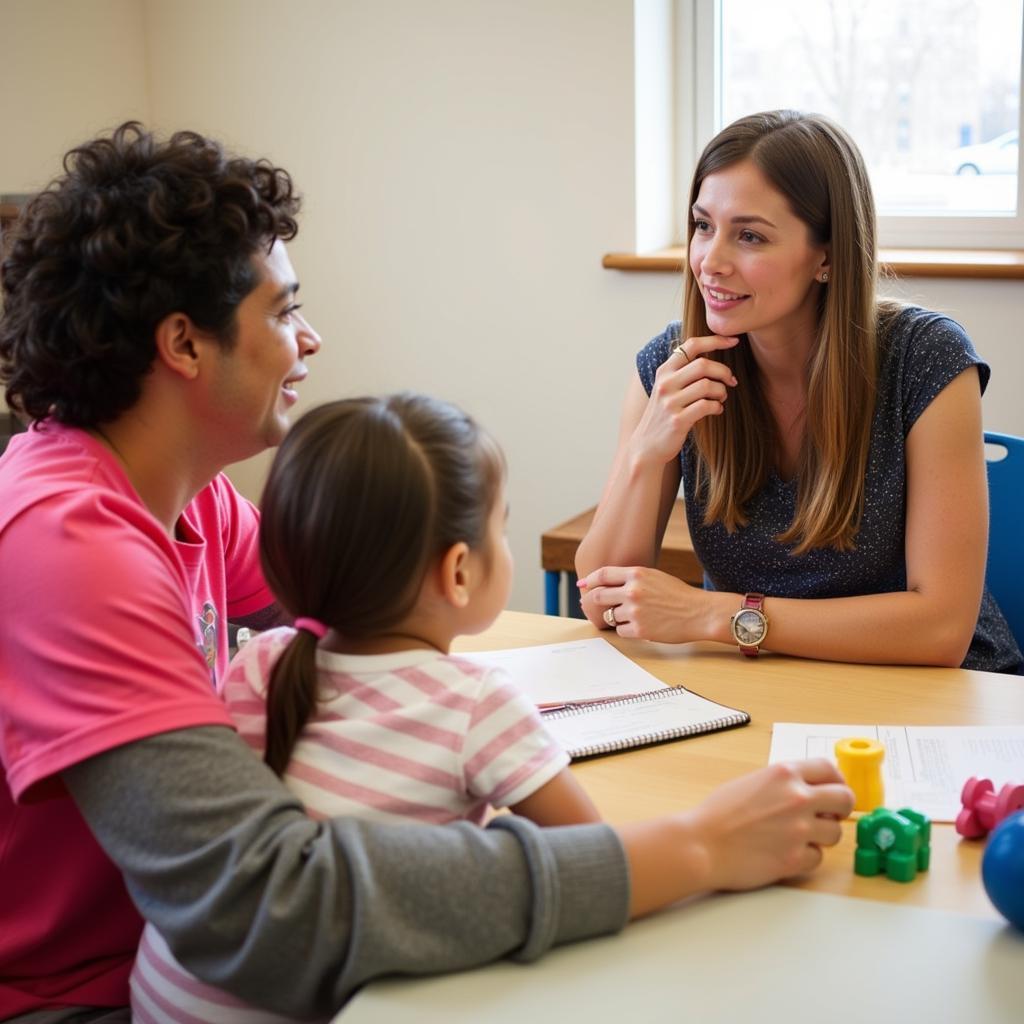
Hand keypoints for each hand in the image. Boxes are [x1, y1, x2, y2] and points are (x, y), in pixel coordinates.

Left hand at [578, 565, 705, 642]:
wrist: (699, 613)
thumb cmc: (678, 595)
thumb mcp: (654, 577)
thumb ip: (632, 579)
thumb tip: (607, 584)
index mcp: (636, 574)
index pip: (603, 574)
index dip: (590, 580)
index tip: (583, 585)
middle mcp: (632, 591)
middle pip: (599, 596)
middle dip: (594, 601)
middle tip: (594, 605)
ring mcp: (634, 611)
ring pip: (610, 616)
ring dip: (616, 617)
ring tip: (634, 616)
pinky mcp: (639, 630)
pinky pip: (620, 631)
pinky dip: (627, 630)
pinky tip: (642, 626)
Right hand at [619, 760, 853, 916]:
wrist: (702, 844)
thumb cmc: (718, 814)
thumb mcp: (752, 782)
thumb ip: (782, 783)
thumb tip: (806, 789)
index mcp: (784, 773)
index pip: (830, 769)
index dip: (836, 781)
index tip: (834, 790)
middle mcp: (797, 798)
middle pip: (845, 799)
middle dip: (840, 809)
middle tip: (828, 816)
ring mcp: (799, 829)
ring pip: (835, 833)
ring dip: (820, 836)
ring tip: (796, 837)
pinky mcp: (796, 858)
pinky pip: (818, 858)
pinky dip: (805, 857)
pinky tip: (784, 853)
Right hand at [630, 334, 738, 467]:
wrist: (646, 446)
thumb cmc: (663, 415)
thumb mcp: (667, 389)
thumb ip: (683, 373)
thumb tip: (712, 359)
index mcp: (664, 371)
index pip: (691, 345)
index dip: (715, 340)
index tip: (734, 341)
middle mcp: (665, 384)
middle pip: (703, 365)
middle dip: (724, 371)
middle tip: (731, 381)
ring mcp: (670, 402)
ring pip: (707, 385)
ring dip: (721, 391)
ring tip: (721, 398)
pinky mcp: (678, 420)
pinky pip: (707, 406)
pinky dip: (717, 407)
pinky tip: (716, 410)